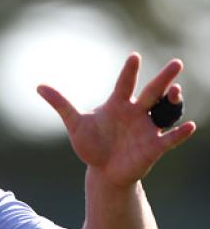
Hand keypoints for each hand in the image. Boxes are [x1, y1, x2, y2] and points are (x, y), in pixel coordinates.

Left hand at [37, 53, 195, 187]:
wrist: (102, 171)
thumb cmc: (91, 145)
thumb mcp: (75, 124)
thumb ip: (60, 104)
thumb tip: (38, 86)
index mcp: (118, 104)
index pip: (125, 84)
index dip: (129, 72)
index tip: (133, 57)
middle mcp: (136, 112)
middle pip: (152, 92)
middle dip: (163, 78)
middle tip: (176, 63)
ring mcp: (147, 128)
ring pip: (165, 110)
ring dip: (173, 101)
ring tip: (176, 92)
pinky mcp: (154, 146)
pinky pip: (170, 138)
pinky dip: (180, 133)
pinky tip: (190, 127)